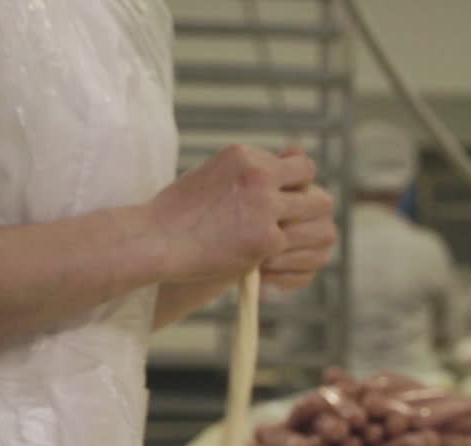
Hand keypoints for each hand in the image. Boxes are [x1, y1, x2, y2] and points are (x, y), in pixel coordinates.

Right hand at [144, 144, 331, 283]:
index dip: (293, 185)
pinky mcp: (266, 238)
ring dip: (307, 227)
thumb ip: (252, 172)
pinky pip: (293, 246)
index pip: (295, 165)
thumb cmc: (177, 212)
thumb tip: (295, 157)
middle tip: (296, 223)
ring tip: (290, 243)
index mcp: (243, 155)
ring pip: (317, 210)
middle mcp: (258, 174)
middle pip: (311, 182)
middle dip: (309, 202)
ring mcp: (264, 206)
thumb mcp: (214, 176)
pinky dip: (283, 257)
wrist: (154, 240)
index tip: (283, 202)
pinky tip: (267, 265)